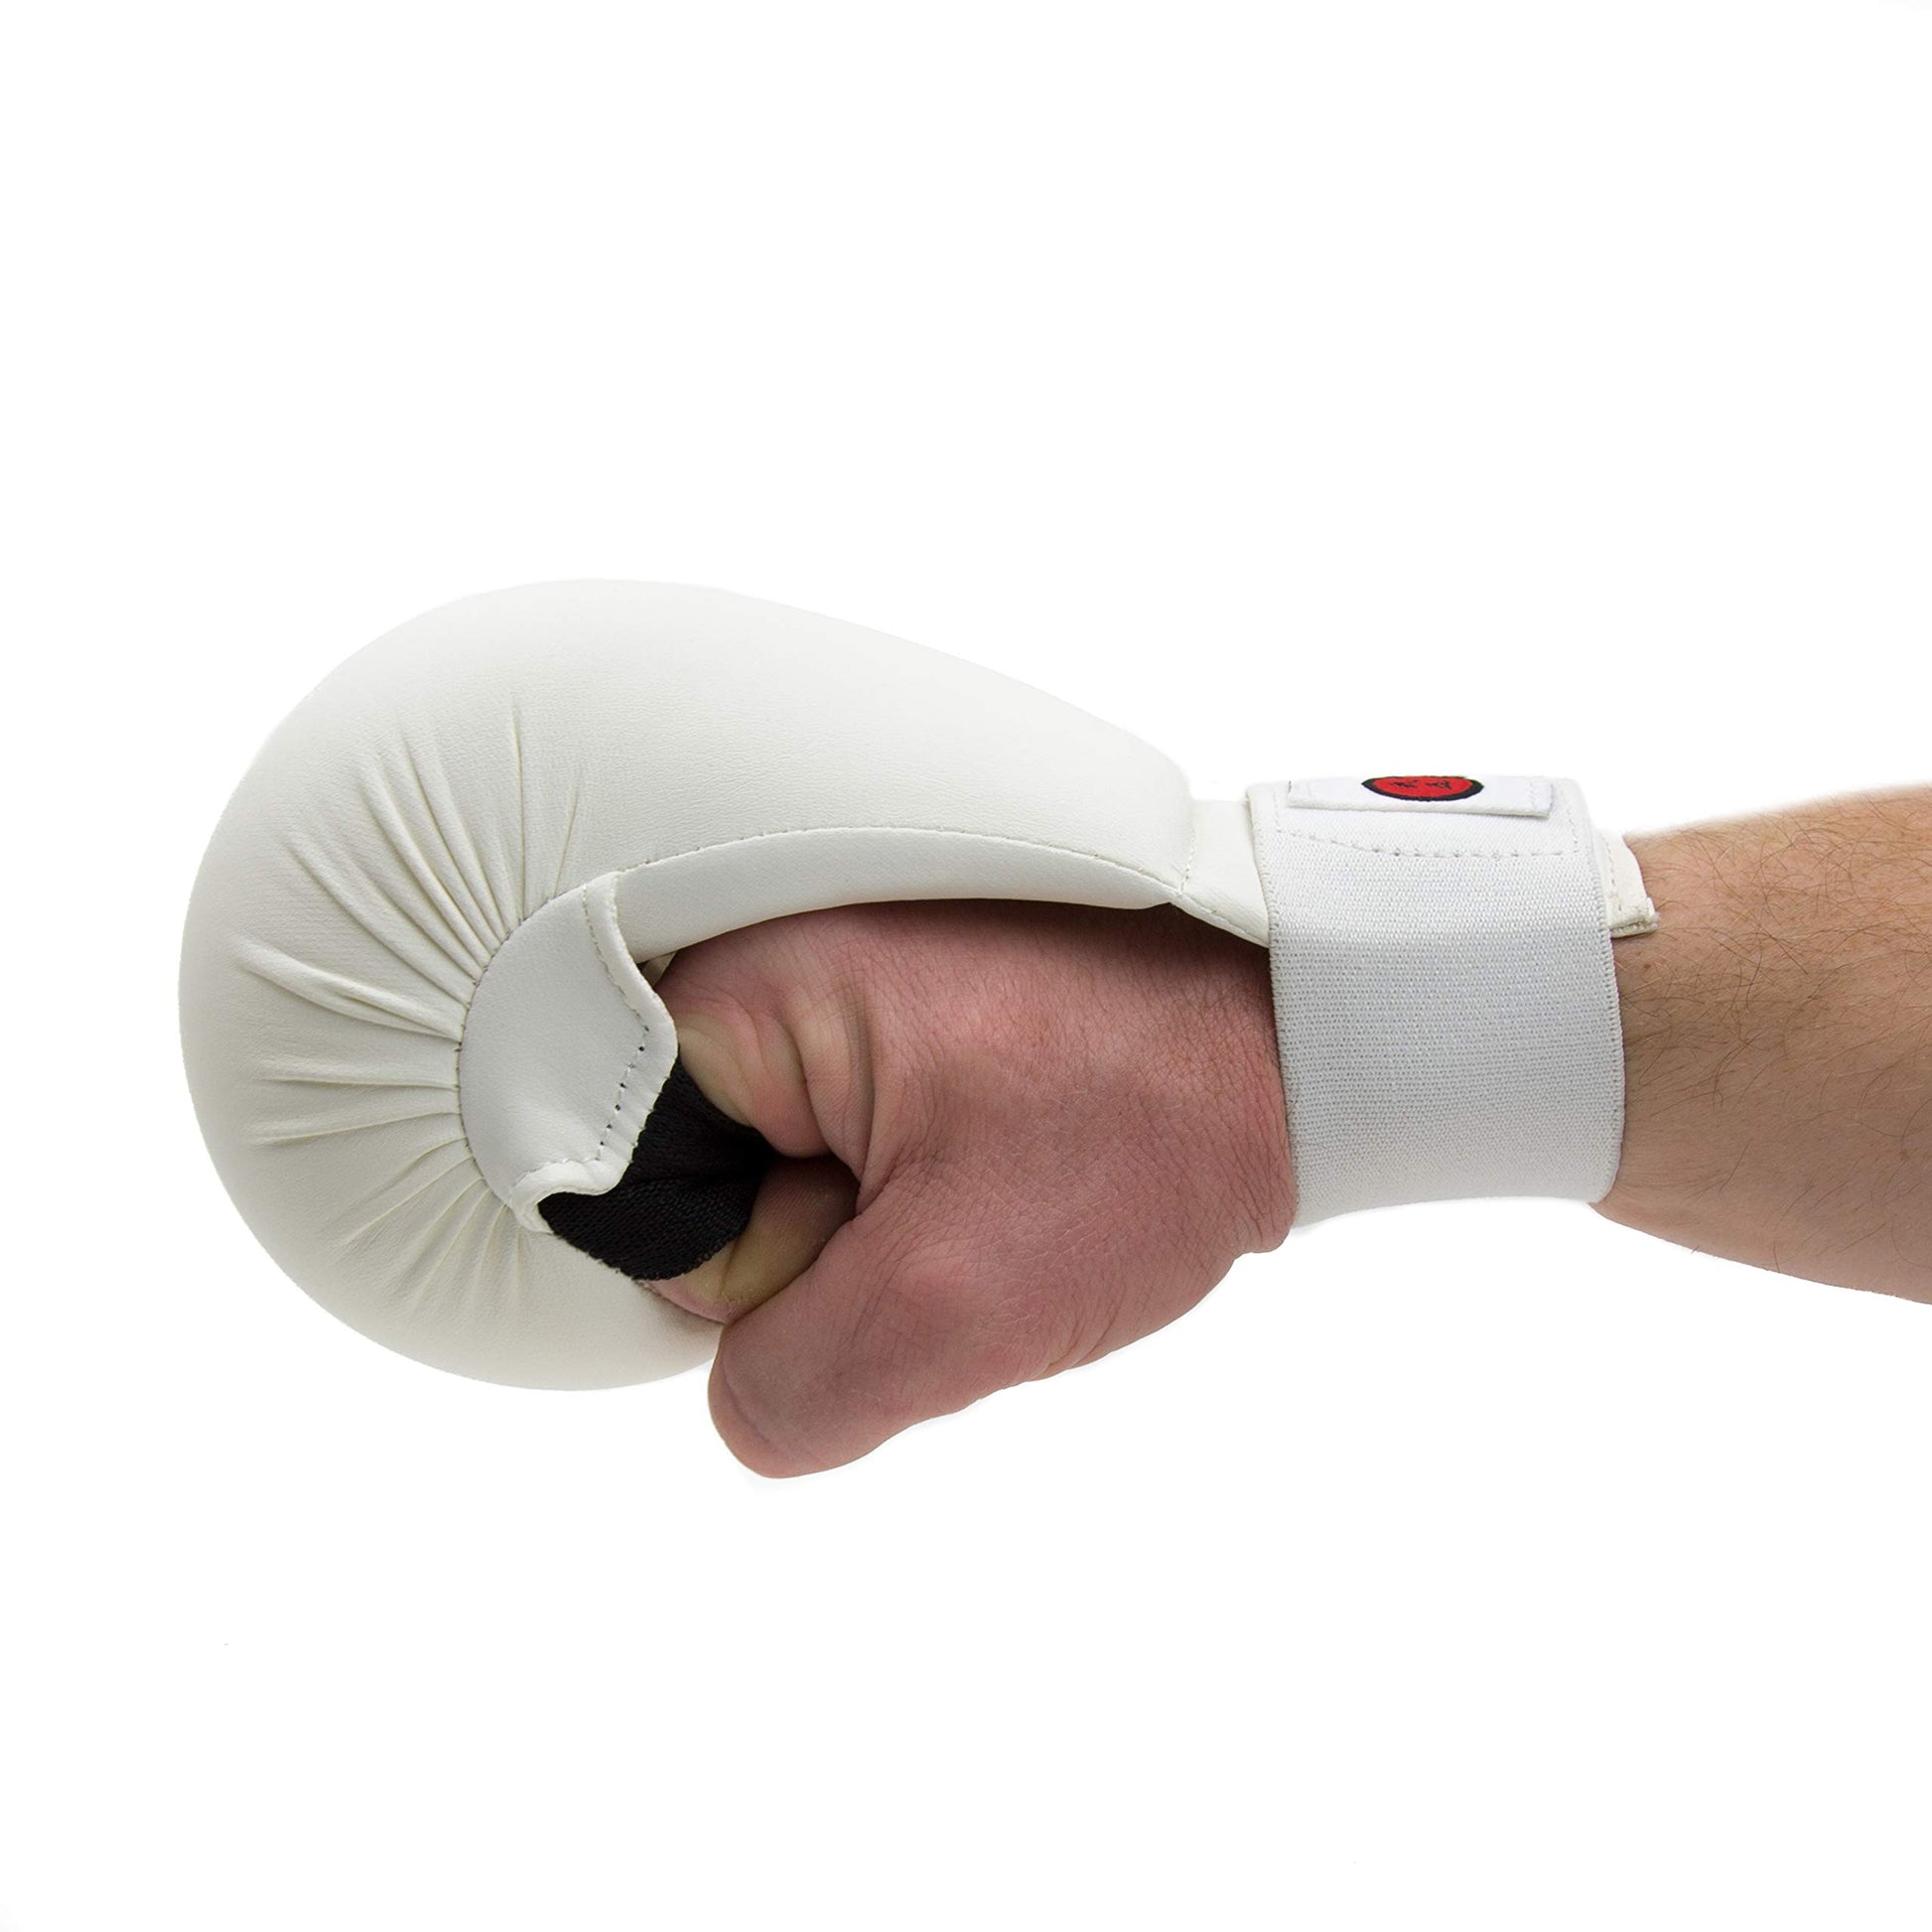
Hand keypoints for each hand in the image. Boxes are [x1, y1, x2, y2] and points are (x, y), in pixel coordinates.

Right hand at [652, 900, 1292, 1474]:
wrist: (1302, 1040)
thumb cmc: (1149, 1124)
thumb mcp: (957, 1298)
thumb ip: (794, 1385)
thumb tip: (743, 1405)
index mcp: (750, 987)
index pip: (625, 1192)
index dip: (750, 1271)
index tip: (869, 1247)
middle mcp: (770, 958)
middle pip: (701, 1184)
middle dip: (823, 1251)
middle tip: (955, 1215)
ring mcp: (835, 978)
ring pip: (782, 1181)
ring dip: (881, 1231)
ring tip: (997, 1181)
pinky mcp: (890, 1007)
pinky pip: (844, 1149)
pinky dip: (912, 1193)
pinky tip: (1001, 1168)